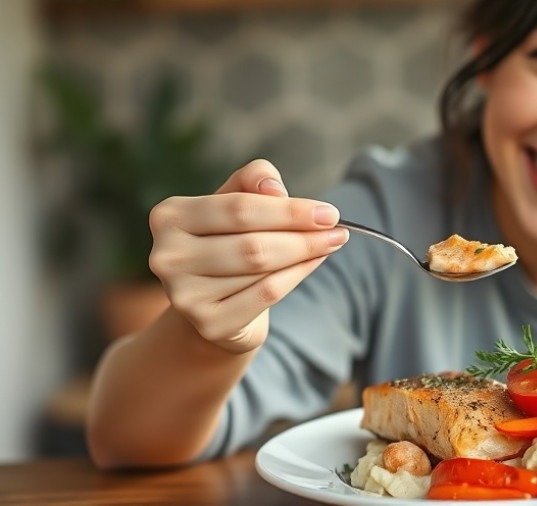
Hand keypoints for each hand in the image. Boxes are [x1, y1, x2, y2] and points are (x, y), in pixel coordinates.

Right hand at [148, 159, 348, 352]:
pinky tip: (313, 264)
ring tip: (328, 245)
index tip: (329, 212)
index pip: (240, 208)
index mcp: (170, 216)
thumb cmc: (227, 241)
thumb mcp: (234, 202)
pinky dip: (296, 276)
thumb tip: (275, 188)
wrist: (214, 304)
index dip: (289, 210)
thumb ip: (253, 180)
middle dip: (304, 236)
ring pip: (261, 269)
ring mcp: (184, 295)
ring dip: (304, 255)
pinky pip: (265, 295)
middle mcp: (168, 256)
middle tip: (339, 232)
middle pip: (253, 243)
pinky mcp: (208, 323)